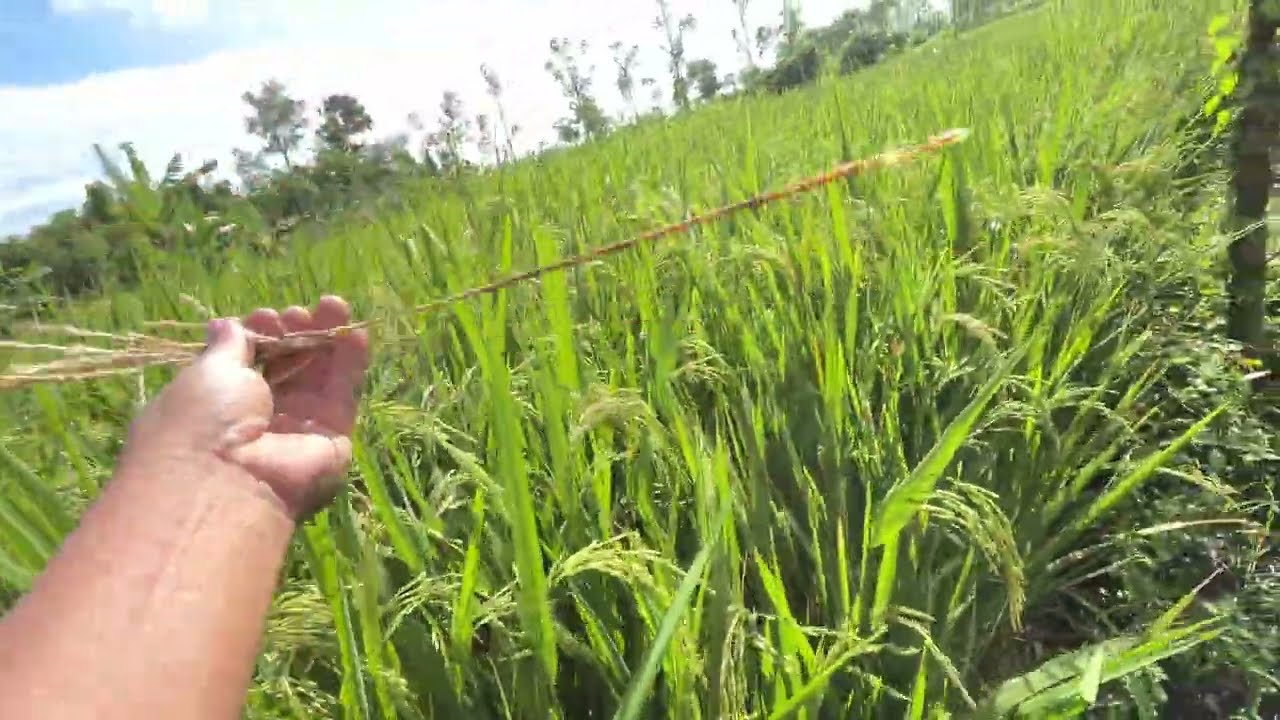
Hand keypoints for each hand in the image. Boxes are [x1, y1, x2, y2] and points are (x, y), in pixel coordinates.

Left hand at [122, 296, 368, 520]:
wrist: (227, 482)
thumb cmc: (202, 421)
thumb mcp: (209, 371)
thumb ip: (229, 345)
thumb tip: (224, 323)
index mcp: (220, 403)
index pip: (249, 361)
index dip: (259, 335)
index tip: (264, 316)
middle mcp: (259, 418)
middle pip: (287, 366)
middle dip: (295, 332)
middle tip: (299, 311)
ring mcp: (297, 427)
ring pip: (318, 374)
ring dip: (327, 338)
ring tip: (335, 304)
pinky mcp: (332, 436)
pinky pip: (343, 392)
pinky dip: (350, 361)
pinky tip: (355, 331)